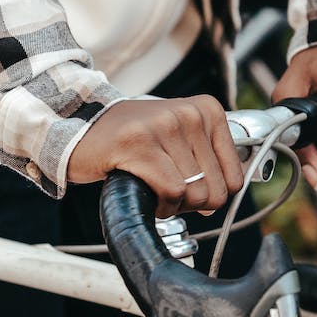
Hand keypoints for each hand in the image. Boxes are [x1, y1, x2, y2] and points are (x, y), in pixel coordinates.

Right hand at [68, 96, 244, 217]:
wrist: (81, 127)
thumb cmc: (132, 139)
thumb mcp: (180, 136)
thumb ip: (208, 160)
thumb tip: (224, 197)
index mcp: (207, 110)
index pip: (235, 176)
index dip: (213, 193)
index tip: (191, 189)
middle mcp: (189, 113)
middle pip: (216, 189)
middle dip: (193, 204)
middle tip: (169, 192)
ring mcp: (164, 127)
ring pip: (195, 193)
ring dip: (175, 206)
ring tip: (155, 189)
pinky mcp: (140, 145)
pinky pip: (172, 192)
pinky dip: (162, 206)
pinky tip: (148, 195)